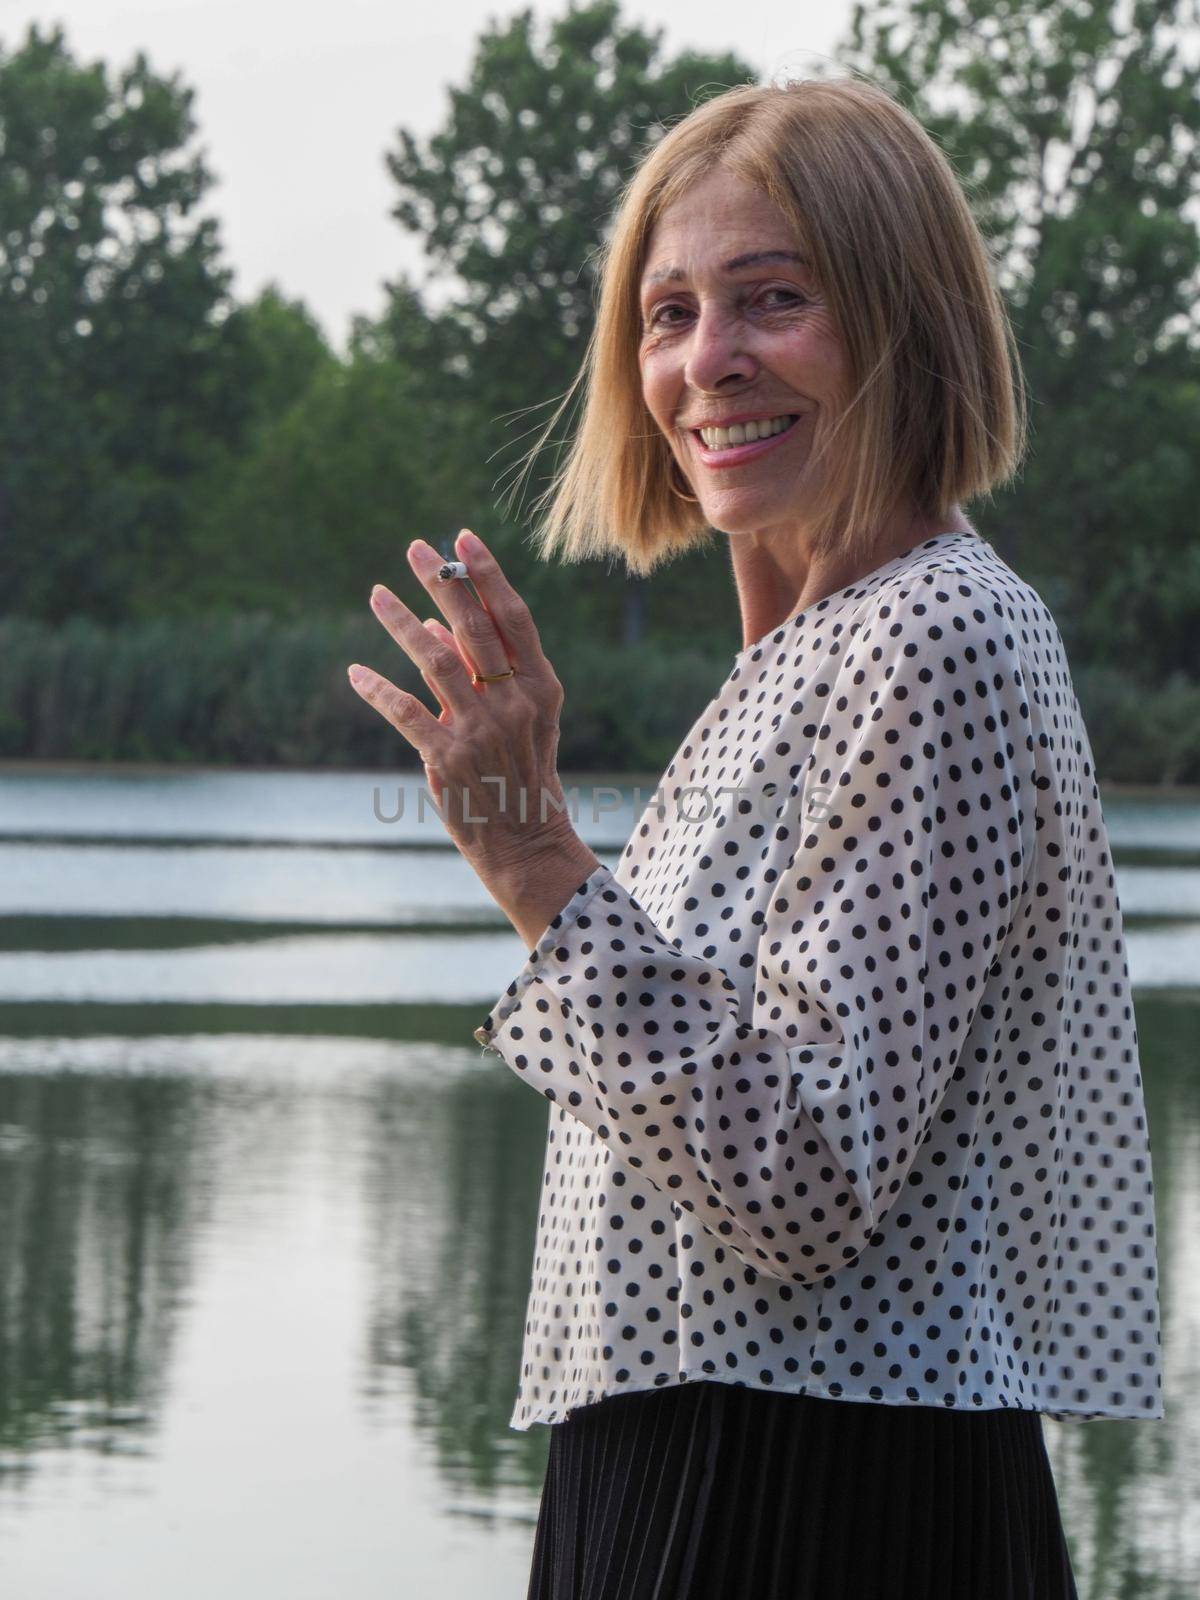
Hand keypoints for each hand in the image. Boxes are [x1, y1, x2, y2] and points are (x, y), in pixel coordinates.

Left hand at [347, 528, 598, 920]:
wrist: (526, 840)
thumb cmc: (519, 773)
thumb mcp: (517, 719)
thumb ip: (480, 672)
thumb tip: (434, 623)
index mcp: (539, 686)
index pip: (512, 617)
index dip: (487, 574)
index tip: (461, 537)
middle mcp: (514, 702)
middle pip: (472, 627)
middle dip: (441, 581)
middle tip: (414, 548)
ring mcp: (482, 729)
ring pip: (434, 660)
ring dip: (401, 623)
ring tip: (376, 594)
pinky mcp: (448, 758)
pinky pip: (405, 712)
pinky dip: (377, 689)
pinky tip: (355, 672)